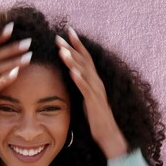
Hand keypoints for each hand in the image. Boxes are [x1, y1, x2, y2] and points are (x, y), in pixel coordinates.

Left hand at [55, 28, 127, 158]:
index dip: (77, 44)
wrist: (108, 133)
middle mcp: (97, 82)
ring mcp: (96, 92)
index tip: (67, 31)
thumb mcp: (86, 96)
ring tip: (62, 52)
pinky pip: (86, 89)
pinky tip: (72, 72)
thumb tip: (71, 73)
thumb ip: (80, 84)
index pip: (85, 58)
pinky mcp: (94, 103)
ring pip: (84, 73)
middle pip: (84, 61)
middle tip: (58, 38)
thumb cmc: (96, 116)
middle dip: (71, 48)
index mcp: (94, 80)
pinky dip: (80, 80)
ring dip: (73, 61)